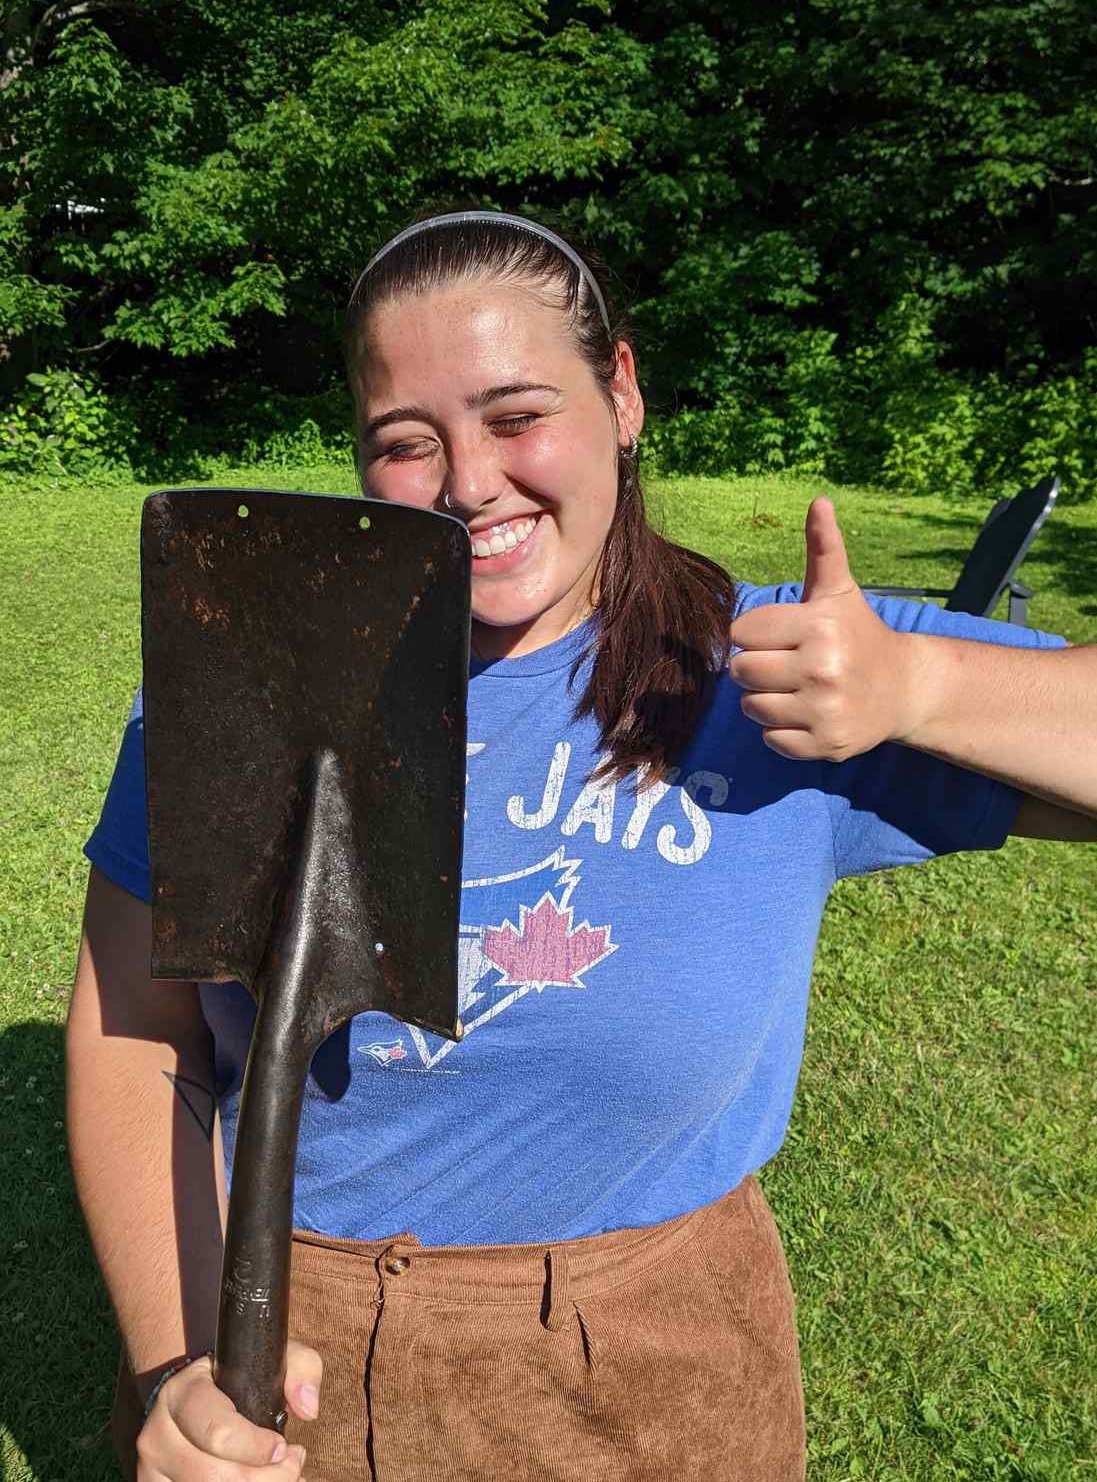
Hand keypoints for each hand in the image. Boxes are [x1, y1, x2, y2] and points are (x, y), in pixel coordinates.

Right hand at [136, 1340, 321, 1480]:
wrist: (196, 1394)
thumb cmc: (239, 1378)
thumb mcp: (270, 1358)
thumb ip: (300, 1369)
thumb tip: (308, 1408)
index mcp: (180, 1395)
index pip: (217, 1432)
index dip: (256, 1448)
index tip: (284, 1446)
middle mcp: (157, 1436)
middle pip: (213, 1477)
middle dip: (267, 1478)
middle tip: (294, 1464)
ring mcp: (152, 1470)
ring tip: (284, 1476)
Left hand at [728, 497, 915, 760]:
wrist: (905, 688)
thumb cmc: (859, 634)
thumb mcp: (839, 591)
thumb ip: (823, 549)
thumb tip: (819, 501)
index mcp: (818, 627)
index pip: (742, 633)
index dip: (754, 634)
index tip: (780, 636)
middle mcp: (821, 669)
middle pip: (742, 672)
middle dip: (756, 667)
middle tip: (785, 664)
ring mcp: (824, 710)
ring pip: (752, 708)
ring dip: (765, 700)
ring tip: (795, 689)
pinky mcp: (826, 744)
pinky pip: (772, 740)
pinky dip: (782, 731)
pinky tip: (807, 714)